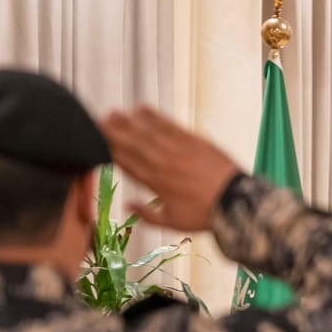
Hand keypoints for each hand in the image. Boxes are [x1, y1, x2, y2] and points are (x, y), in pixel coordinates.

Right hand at [100, 106, 241, 230]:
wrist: (235, 202)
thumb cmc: (204, 215)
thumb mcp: (173, 222)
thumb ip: (147, 214)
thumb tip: (126, 205)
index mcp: (155, 183)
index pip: (127, 163)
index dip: (110, 151)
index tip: (96, 141)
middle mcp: (162, 163)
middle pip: (132, 144)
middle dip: (113, 132)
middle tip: (97, 121)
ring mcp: (177, 149)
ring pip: (147, 132)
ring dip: (129, 121)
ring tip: (113, 112)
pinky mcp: (193, 140)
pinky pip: (169, 124)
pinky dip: (154, 116)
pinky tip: (142, 108)